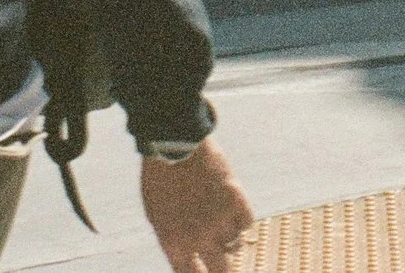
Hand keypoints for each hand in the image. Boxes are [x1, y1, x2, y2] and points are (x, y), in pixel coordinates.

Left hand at [138, 138, 253, 272]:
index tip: (207, 272)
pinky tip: (233, 212)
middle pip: (221, 270)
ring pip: (235, 244)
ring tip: (221, 223)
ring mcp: (219, 219)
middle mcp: (198, 237)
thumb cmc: (161, 179)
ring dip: (230, 238)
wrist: (174, 144)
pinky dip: (242, 220)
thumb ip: (175, 242)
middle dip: (224, 270)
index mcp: (174, 243)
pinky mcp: (236, 199)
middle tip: (226, 266)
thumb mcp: (158, 216)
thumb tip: (191, 260)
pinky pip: (247, 223)